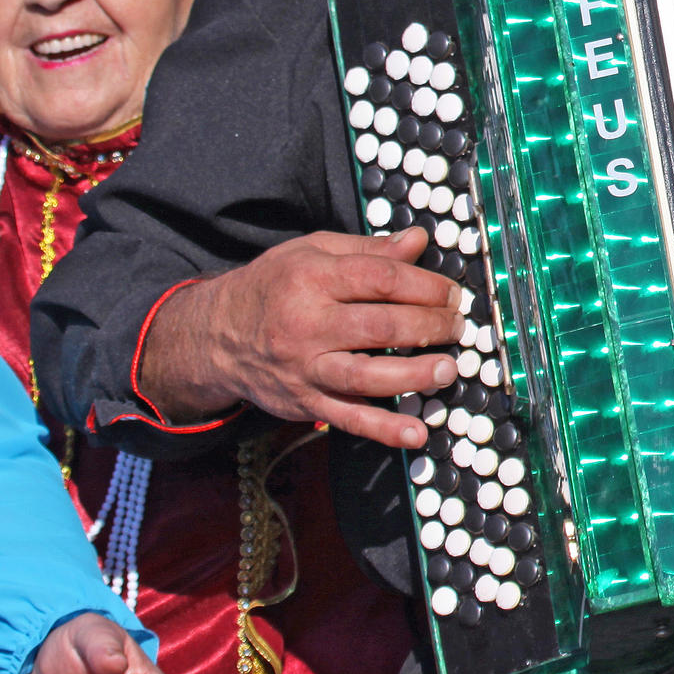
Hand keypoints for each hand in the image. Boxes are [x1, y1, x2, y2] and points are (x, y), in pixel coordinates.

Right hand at [136, 227, 460, 447]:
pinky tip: (415, 433)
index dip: (427, 286)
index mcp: (314, 278)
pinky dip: (384, 429)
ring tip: (448, 370)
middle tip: (458, 328)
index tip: (453, 294)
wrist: (214, 336)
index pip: (382, 279)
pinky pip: (348, 417)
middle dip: (430, 327)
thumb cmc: (274, 286)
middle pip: (381, 326)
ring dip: (415, 375)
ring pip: (366, 374)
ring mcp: (306, 367)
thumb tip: (419, 241)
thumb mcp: (313, 252)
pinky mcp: (305, 401)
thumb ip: (369, 249)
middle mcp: (308, 323)